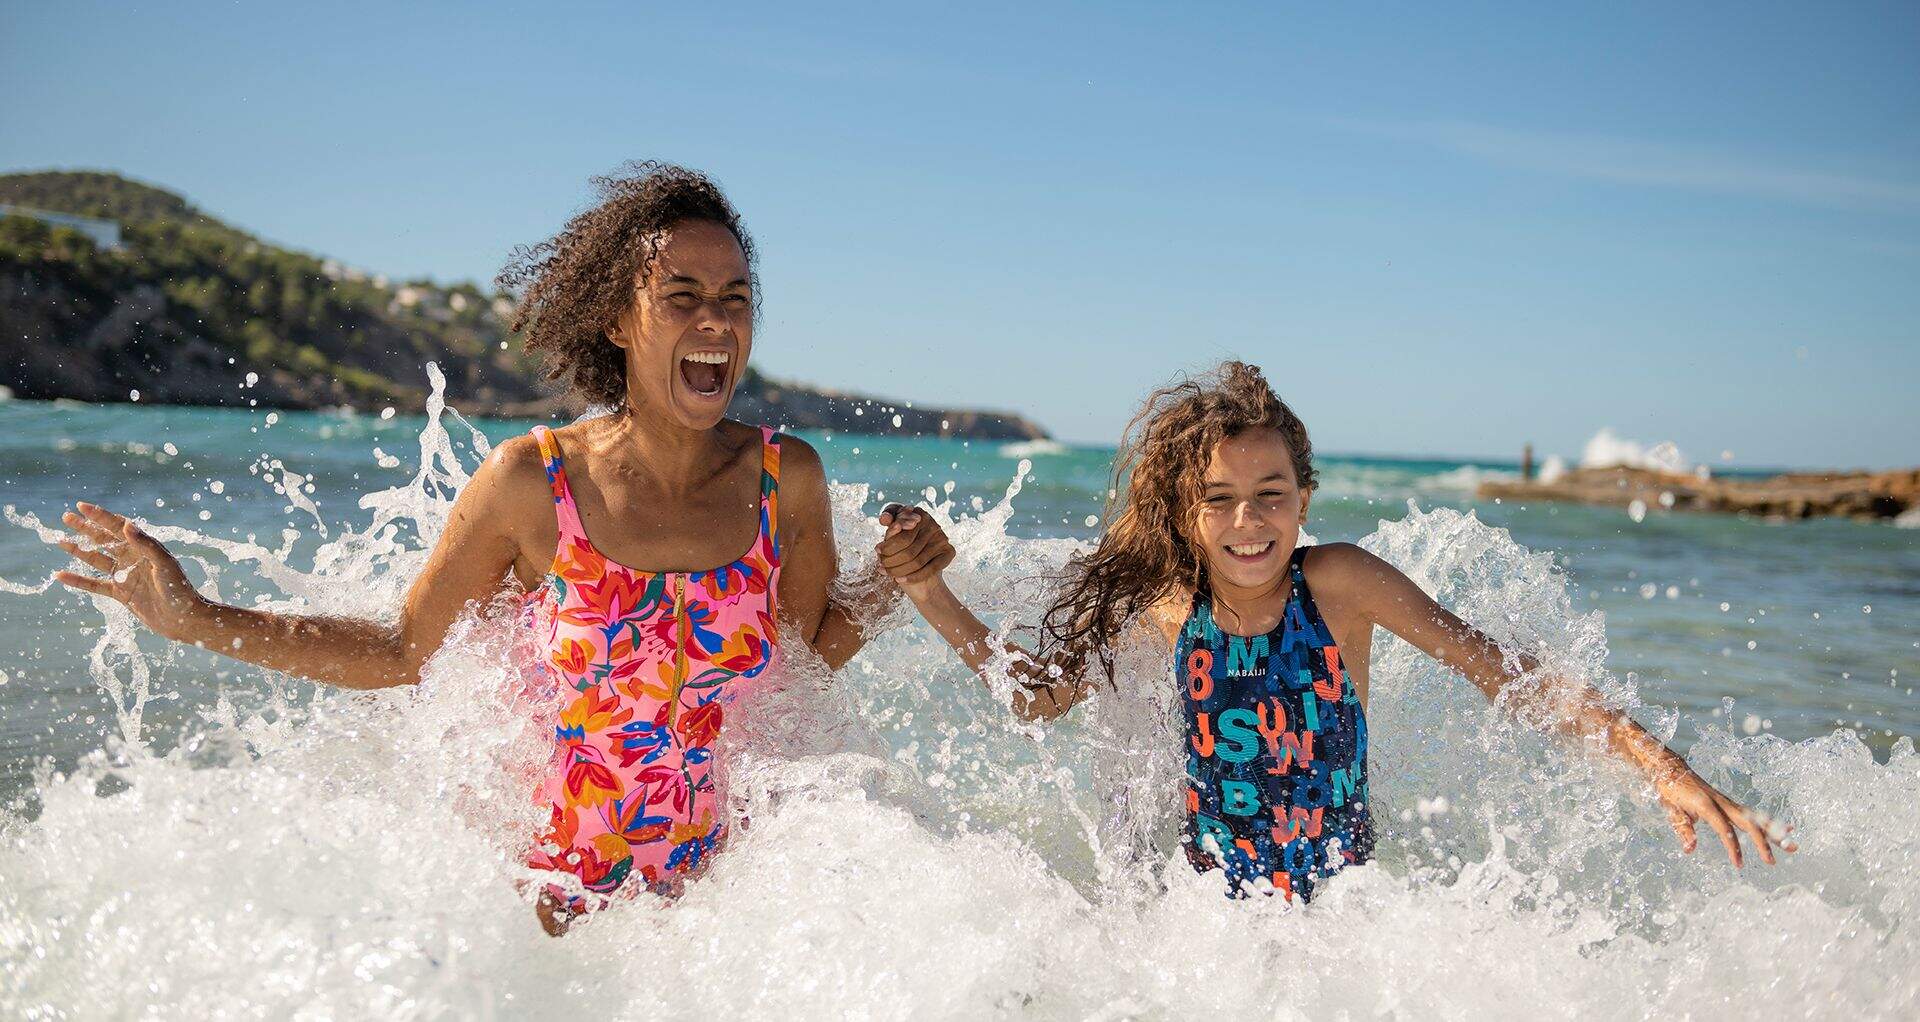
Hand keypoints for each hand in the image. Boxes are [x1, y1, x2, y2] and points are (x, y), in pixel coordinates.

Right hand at [52, 501, 207, 641]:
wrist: (183, 618)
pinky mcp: (121, 593)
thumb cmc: (178, 588)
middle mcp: (133, 558)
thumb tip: (127, 524)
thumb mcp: (163, 563)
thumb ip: (146, 544)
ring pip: (97, 559)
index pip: (118, 527)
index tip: (82, 506)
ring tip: (60, 541)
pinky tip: (60, 575)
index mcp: (144, 547)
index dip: (100, 516)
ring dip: (79, 550)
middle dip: (86, 528)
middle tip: (66, 516)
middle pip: (105, 539)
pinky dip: (78, 581)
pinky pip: (95, 585)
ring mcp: (126, 575)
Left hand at [876, 504, 953, 595]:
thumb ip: (889, 526)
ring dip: (897, 569)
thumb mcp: (894, 536)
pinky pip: (929, 568)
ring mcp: (942, 536)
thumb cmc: (903, 548)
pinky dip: (912, 577)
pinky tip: (899, 580)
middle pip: (906, 543)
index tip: (877, 549)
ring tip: (886, 573)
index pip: (899, 526)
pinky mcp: (949, 551)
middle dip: (890, 556)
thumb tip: (884, 519)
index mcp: (918, 513)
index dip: (888, 539)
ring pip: (916, 559)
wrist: (922, 570)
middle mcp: (932, 522)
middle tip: (880, 565)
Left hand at [1653, 764, 1795, 866]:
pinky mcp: (1730, 803)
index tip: (1739, 864)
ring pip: (1755, 818)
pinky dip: (1769, 822)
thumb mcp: (1670, 809)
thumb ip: (1682, 828)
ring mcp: (1728, 802)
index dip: (1732, 846)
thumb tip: (1690, 849)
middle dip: (1762, 842)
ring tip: (1792, 846)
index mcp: (1706, 804)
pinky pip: (1752, 814)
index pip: (1724, 828)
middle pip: (1747, 822)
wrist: (1672, 768)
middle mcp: (1722, 802)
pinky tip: (1788, 829)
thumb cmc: (1669, 789)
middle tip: (1771, 861)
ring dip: (1774, 832)